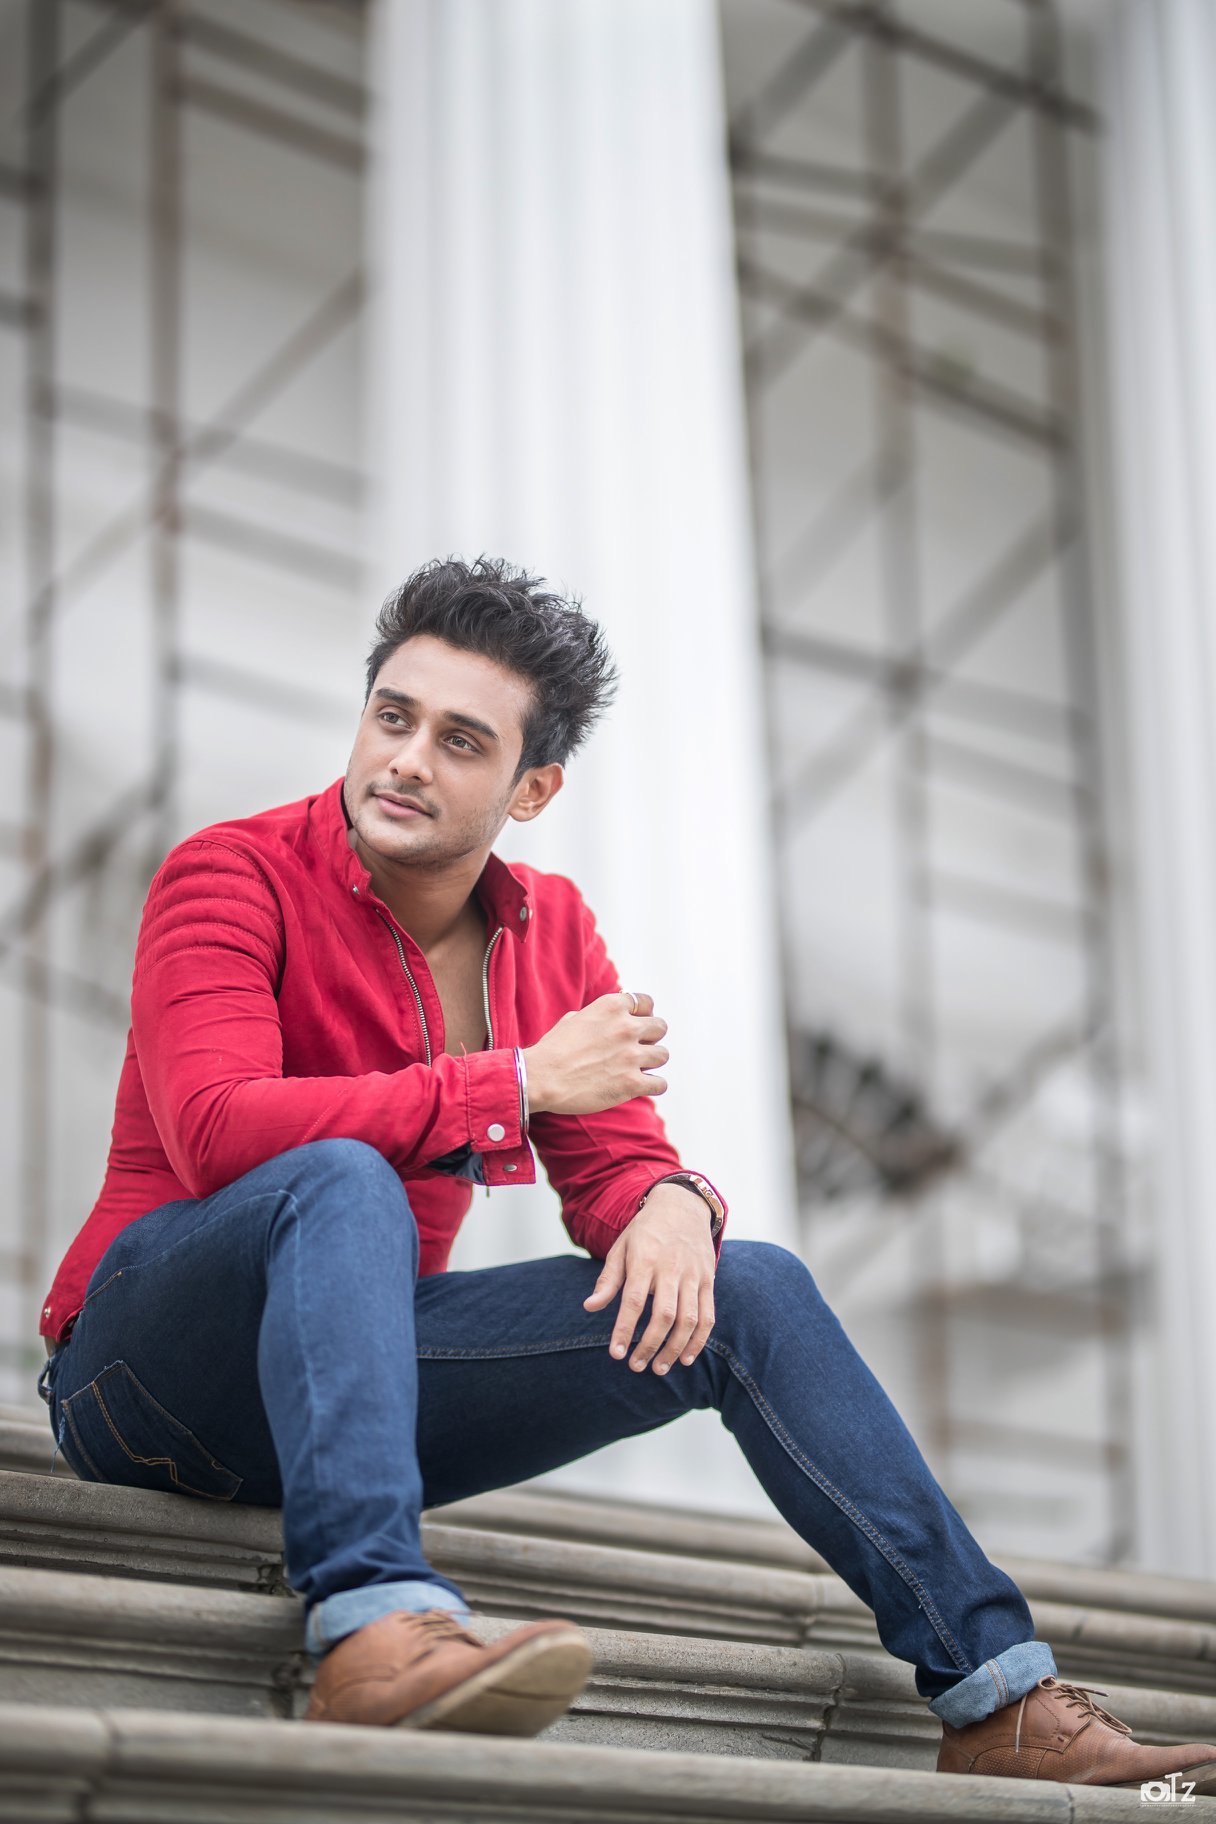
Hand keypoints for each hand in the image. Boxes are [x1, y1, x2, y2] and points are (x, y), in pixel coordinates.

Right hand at [522, 990, 668, 1115]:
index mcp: (612, 1007)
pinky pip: (660, 1083)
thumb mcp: (573, 1019)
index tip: (637, 1025)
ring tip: (637, 1068)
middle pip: (660, 1027)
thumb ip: (598, 1016)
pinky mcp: (632, 1083)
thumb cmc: (552, 1050)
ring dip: (651, 1062)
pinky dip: (653, 1086)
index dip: (643, 1015)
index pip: (647, 1003)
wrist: (540, 1078)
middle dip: (651, 1038)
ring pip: (663, 1055)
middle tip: (637, 1048)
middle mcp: (626, 1027)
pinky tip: (641, 1086)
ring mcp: (631, 1055)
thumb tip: (609, 1019)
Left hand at [582, 1183, 716, 1373]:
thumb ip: (608, 1279)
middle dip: (650, 1345)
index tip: (616, 1354)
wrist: (682, 1205)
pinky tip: (685, 1357)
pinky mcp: (708, 1280)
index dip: (625, 1329)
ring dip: (674, 1348)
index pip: (634, 1300)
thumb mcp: (621, 1247)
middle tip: (636, 1367)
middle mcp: (671, 1268)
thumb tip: (590, 1307)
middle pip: (664, 1314)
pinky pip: (708, 1316)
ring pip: (689, 1319)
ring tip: (659, 1368)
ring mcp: (693, 1275)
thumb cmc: (646, 1231)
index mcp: (644, 1259)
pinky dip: (699, 1340)